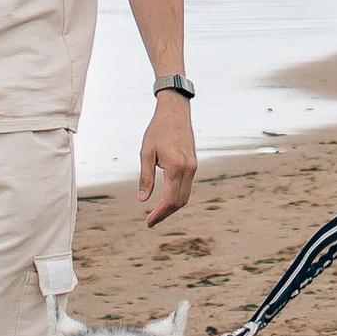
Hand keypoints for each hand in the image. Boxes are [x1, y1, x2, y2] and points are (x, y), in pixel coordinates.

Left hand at [139, 90, 196, 225]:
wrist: (175, 112)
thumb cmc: (158, 130)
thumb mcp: (146, 153)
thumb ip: (145, 178)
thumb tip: (142, 200)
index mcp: (176, 167)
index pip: (170, 200)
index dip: (160, 214)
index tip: (149, 223)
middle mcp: (189, 170)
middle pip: (180, 202)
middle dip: (166, 213)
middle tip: (151, 221)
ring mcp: (193, 167)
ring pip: (186, 196)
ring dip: (172, 207)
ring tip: (157, 213)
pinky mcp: (194, 164)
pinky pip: (187, 187)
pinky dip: (178, 197)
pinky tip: (167, 198)